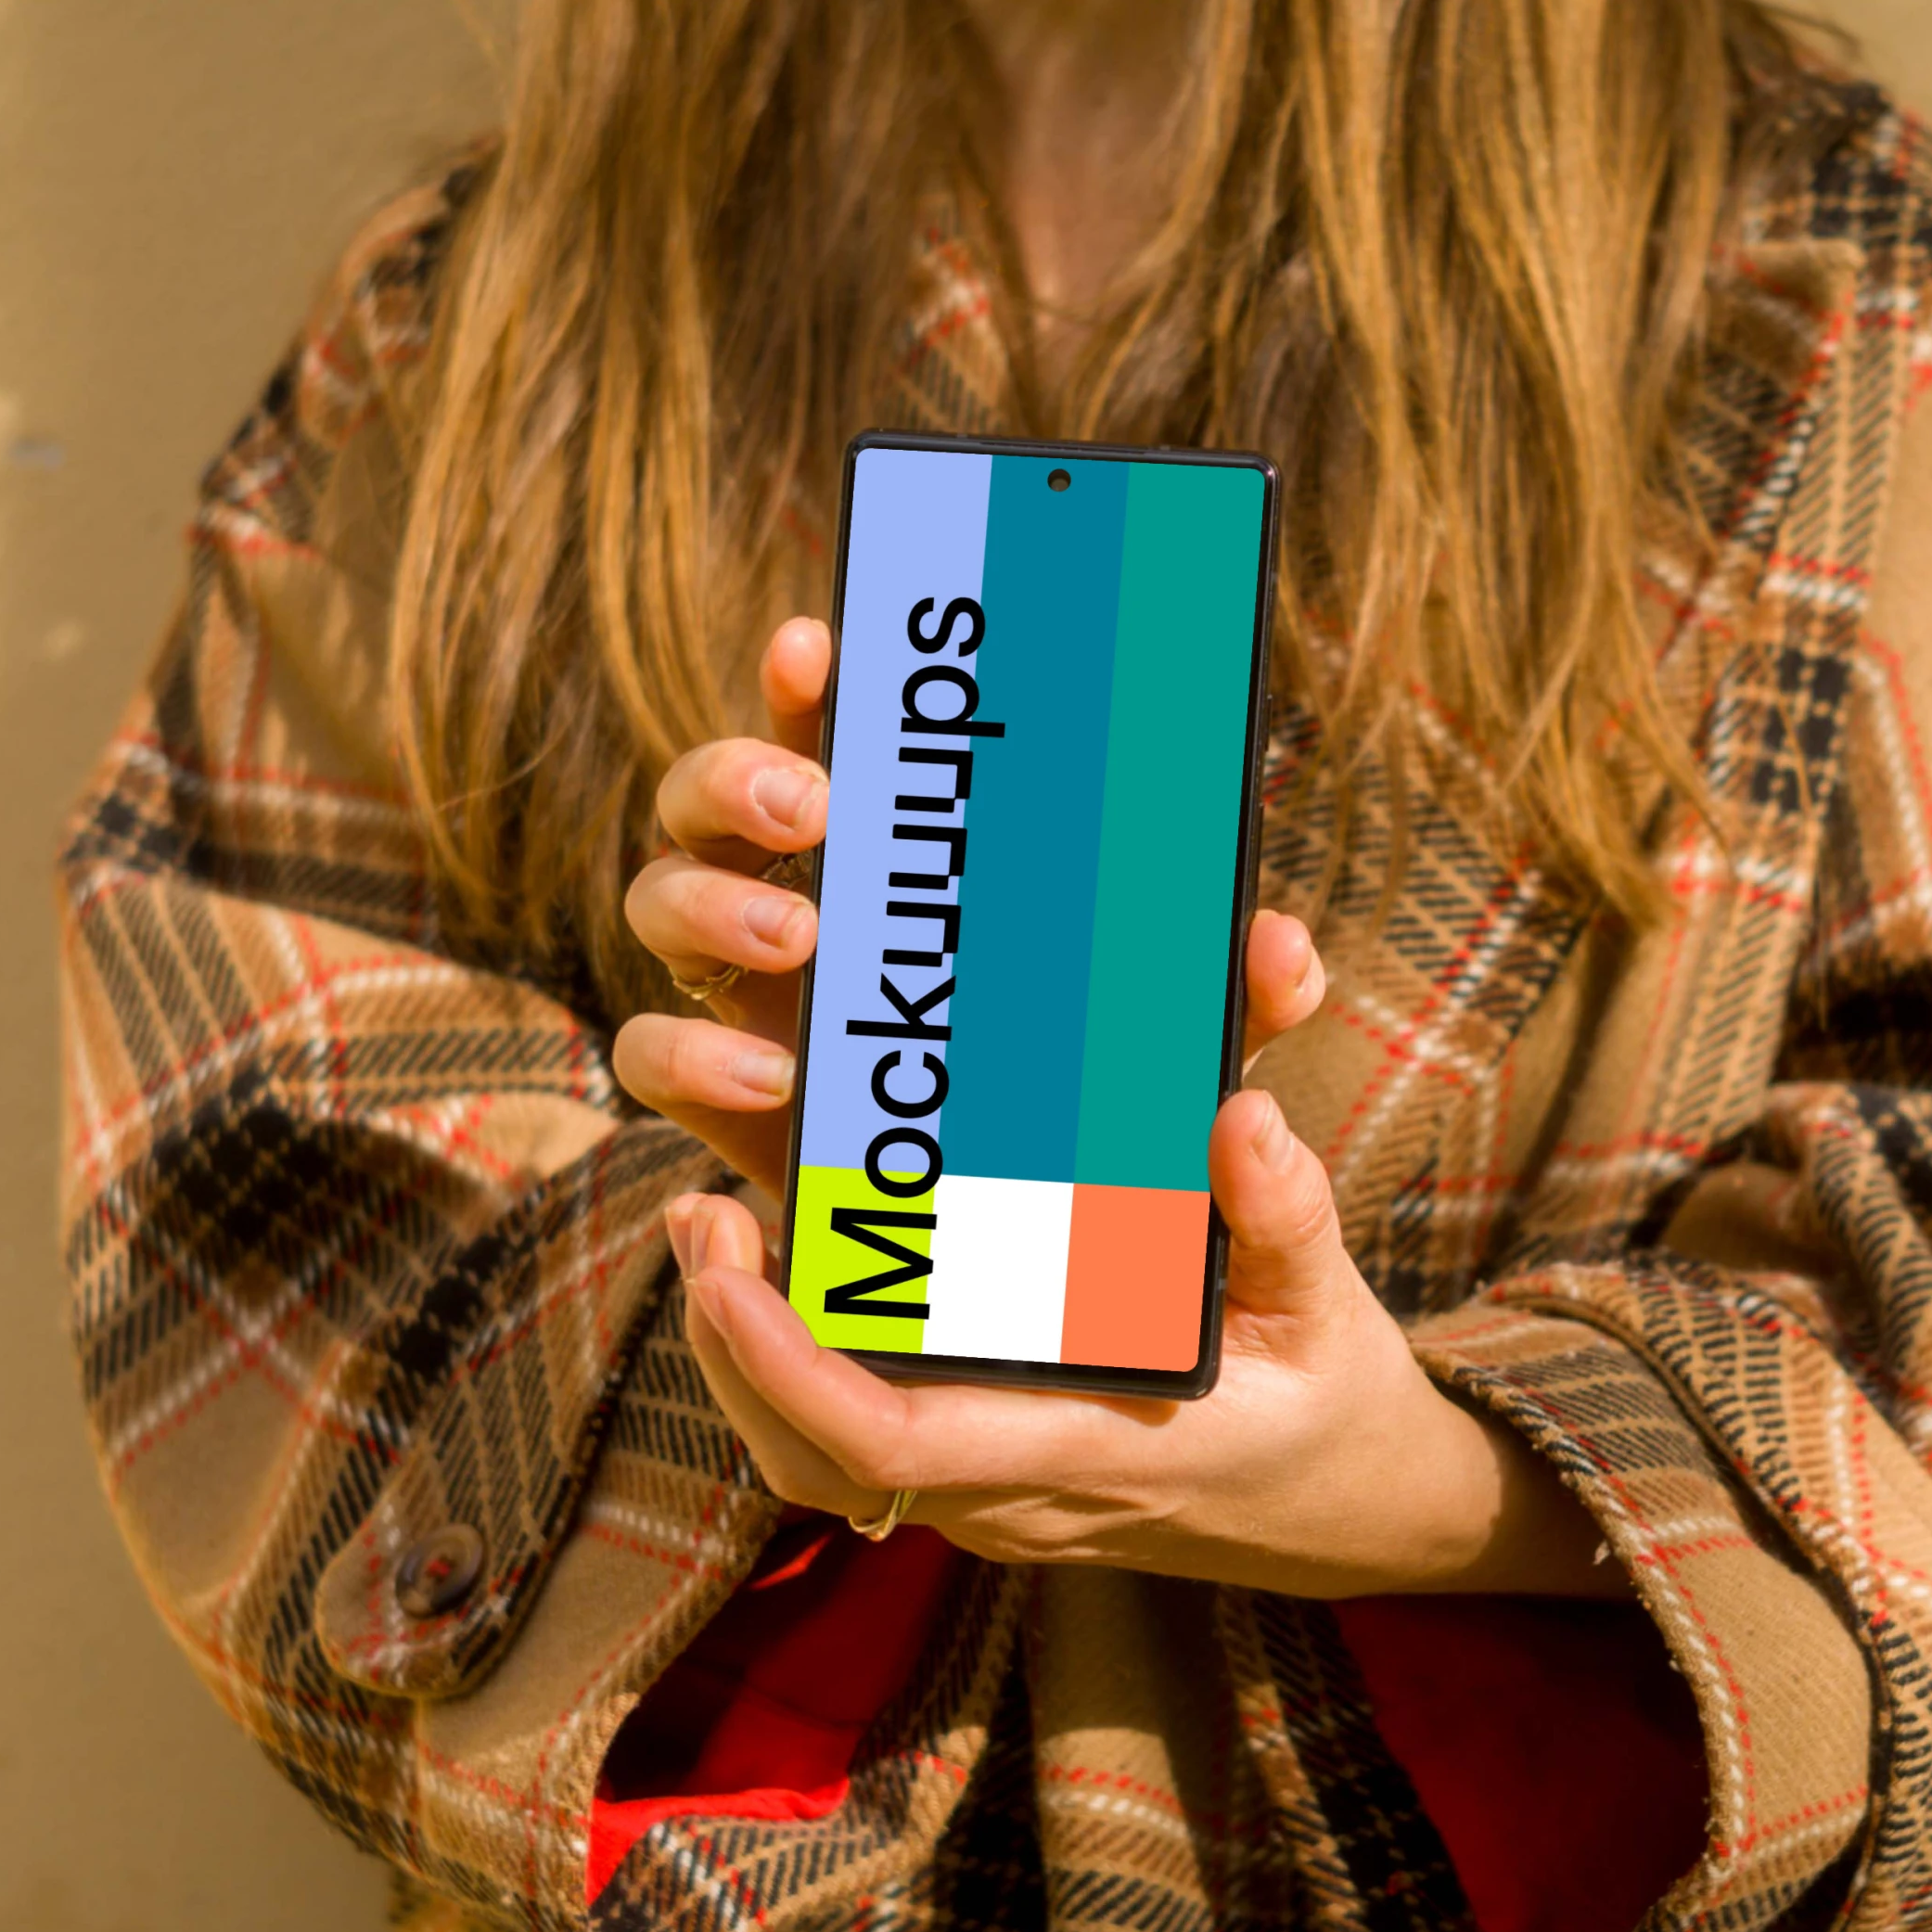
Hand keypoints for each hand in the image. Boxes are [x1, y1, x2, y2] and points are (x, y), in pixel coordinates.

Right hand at [608, 612, 1343, 1201]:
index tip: (817, 642)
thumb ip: (1241, 1003)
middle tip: (816, 803)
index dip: (804, 679)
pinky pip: (654, 1061)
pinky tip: (775, 1084)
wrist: (1069, 1289)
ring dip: (711, 902)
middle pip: (712, 797)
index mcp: (913, 865)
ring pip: (662, 904)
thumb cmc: (1119, 1129)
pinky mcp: (731, 1107)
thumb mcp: (1191, 1060)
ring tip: (800, 942)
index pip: (835, 735)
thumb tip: (1277, 946)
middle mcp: (813, 909)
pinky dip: (692, 1061)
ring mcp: (758, 1003)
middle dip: (735, 770)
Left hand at [659, 1089, 1629, 1603]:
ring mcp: (987, 1498)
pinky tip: (782, 1266)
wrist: (1341, 1511)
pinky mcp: (978, 1477)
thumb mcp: (1331, 1309)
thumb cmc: (1327, 1402)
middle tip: (702, 1209)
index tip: (733, 1271)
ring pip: (816, 1461)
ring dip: (744, 1355)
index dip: (791, 1368)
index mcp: (1093, 1453)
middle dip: (730, 1349)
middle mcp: (1015, 1494)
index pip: (898, 1444)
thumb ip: (1286, 1217)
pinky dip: (794, 1366)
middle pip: (816, 1462)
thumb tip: (1237, 1114)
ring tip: (717, 1224)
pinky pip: (851, 1445)